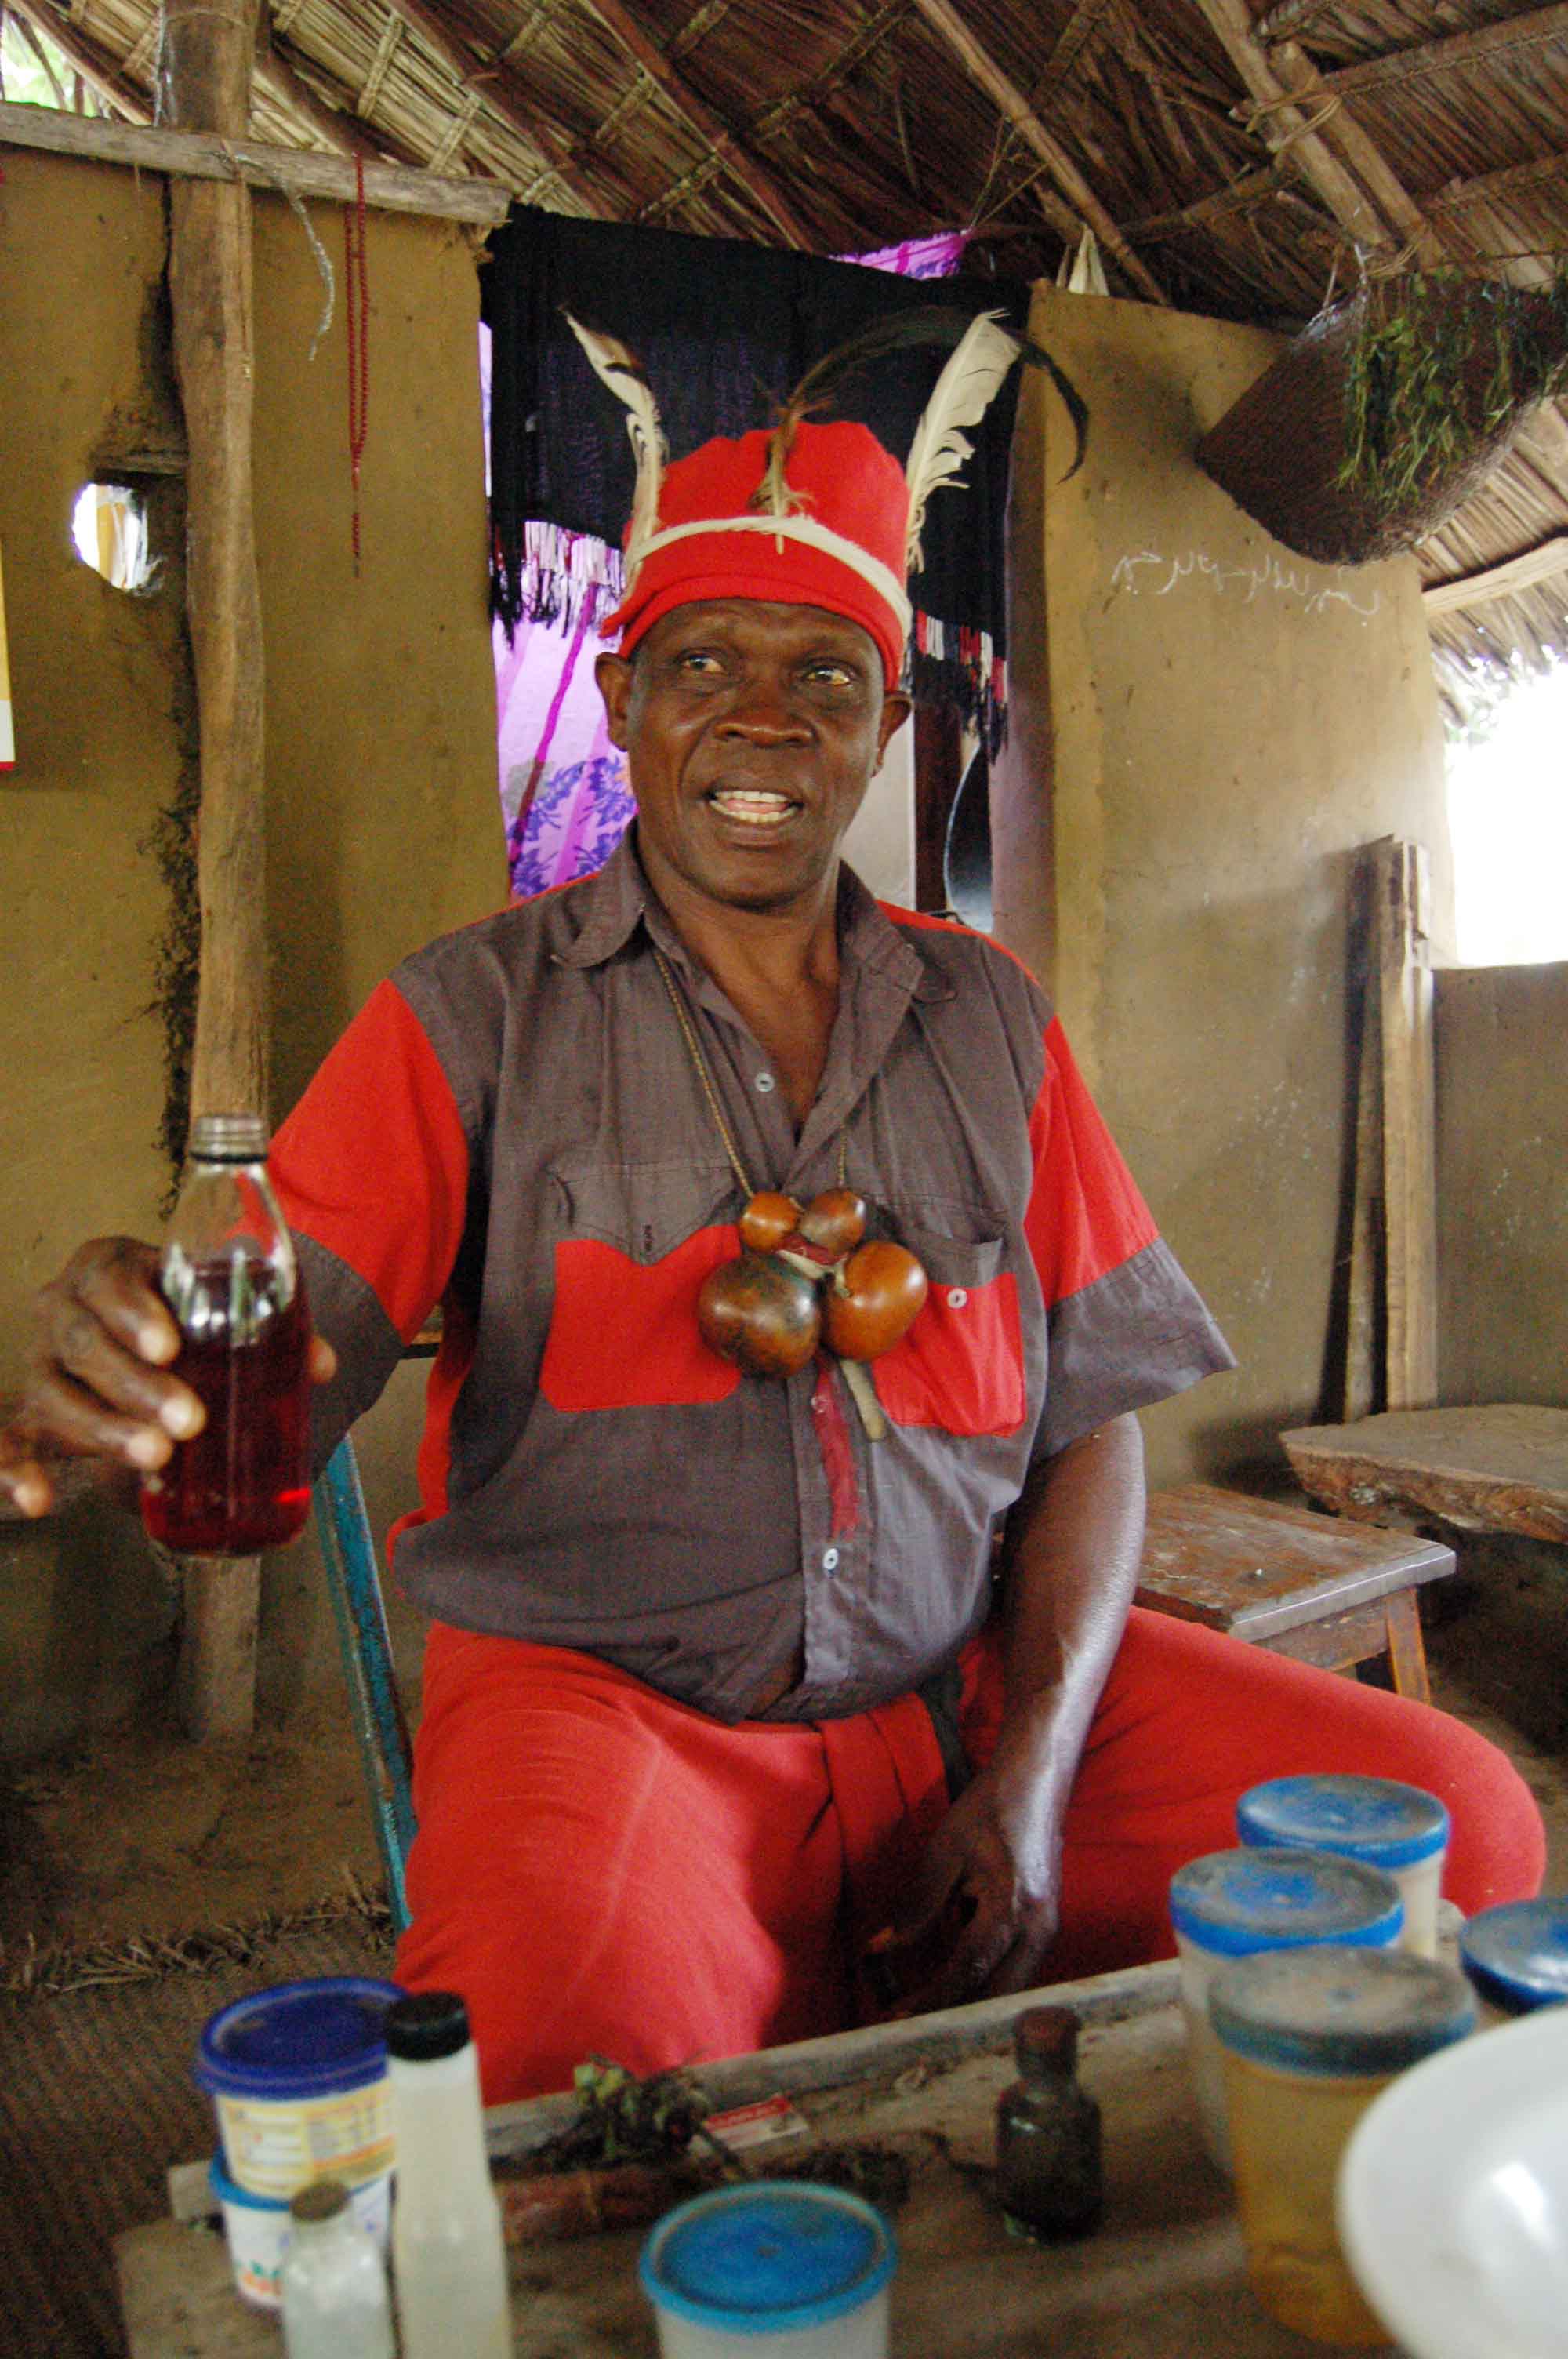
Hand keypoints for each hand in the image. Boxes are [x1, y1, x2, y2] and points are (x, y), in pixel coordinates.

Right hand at [0, 1236, 335, 1517]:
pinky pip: (9, 1440)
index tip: (170, 1346)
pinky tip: (40, 1500)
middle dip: (135, 1384)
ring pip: (53, 1393)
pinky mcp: (29, 1415)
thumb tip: (321, 1364)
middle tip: (188, 1420)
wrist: (138, 1349)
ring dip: (103, 1429)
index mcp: (108, 1270)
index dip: (133, 1310)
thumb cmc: (180, 1322)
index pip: (107, 1278)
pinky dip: (15, 1470)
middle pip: (83, 1341)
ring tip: (156, 1457)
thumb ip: (269, 1332)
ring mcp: (41, 1363)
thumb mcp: (216, 1315)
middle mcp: (63, 1309)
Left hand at [866, 1728, 1066, 2016]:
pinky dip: (985, 1979)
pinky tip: (954, 1977)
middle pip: (998, 1996)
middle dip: (955, 2016)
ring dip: (971, 2000)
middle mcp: (1038, 1928)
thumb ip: (918, 1905)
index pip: (968, 1969)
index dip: (932, 1999)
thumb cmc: (989, 1810)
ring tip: (924, 2007)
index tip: (899, 2019)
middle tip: (910, 2029)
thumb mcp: (945, 1852)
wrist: (1036, 1783)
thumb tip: (882, 1948)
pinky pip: (1015, 1969)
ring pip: (1010, 1988)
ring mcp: (1047, 1930)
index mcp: (1012, 1907)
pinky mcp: (1045, 1927)